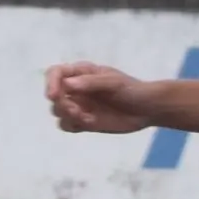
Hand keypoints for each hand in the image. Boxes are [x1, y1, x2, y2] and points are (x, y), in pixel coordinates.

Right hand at [45, 62, 159, 134]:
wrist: (147, 109)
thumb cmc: (132, 90)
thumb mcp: (113, 82)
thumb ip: (91, 82)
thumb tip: (67, 84)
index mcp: (81, 73)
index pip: (55, 73)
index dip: (50, 83)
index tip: (53, 95)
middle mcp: (76, 88)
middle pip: (54, 96)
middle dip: (61, 104)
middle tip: (77, 111)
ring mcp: (80, 105)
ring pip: (58, 112)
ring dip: (67, 116)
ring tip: (86, 118)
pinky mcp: (84, 122)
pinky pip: (67, 125)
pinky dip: (74, 125)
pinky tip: (90, 123)